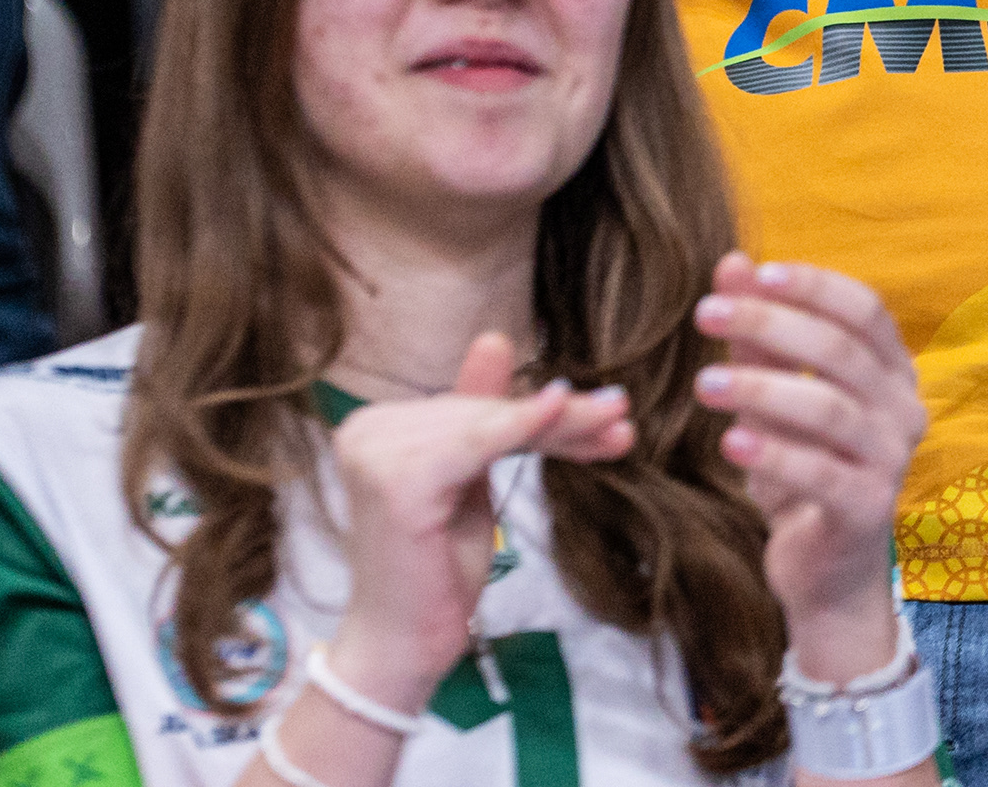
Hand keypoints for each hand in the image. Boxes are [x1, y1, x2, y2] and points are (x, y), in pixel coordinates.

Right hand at [320, 332, 633, 708]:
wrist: (401, 650)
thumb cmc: (435, 573)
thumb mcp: (468, 483)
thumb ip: (481, 416)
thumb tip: (494, 337)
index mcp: (377, 425)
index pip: (473, 409)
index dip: (539, 412)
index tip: (607, 410)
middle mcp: (365, 428)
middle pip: (483, 413)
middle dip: (560, 419)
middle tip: (623, 416)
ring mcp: (374, 450)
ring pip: (488, 424)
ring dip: (559, 426)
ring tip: (617, 427)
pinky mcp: (395, 479)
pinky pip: (473, 443)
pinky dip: (519, 426)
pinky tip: (560, 406)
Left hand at [696, 253, 925, 683]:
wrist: (826, 573)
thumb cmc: (805, 469)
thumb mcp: (776, 395)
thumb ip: (758, 333)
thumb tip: (731, 262)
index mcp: (892, 371)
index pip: (865, 309)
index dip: (812, 286)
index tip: (754, 273)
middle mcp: (903, 410)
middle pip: (842, 352)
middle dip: (770, 325)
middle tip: (705, 315)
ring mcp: (891, 462)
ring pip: (830, 410)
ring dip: (762, 389)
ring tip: (703, 384)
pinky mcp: (868, 510)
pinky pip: (822, 474)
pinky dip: (775, 454)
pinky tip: (731, 442)